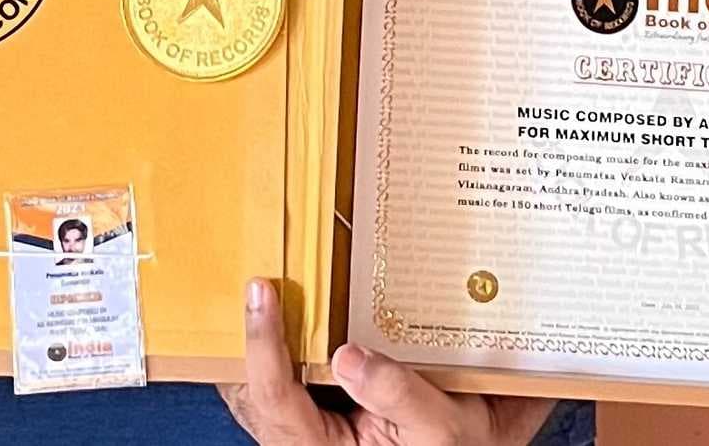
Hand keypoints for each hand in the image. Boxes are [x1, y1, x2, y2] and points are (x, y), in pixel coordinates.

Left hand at [220, 278, 553, 445]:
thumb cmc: (456, 443)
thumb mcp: (440, 423)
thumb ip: (398, 393)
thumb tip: (347, 354)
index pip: (273, 394)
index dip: (262, 340)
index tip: (262, 291)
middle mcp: (302, 443)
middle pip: (252, 385)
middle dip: (253, 334)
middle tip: (259, 279)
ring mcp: (302, 433)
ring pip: (257, 384)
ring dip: (261, 340)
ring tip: (268, 292)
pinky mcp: (310, 420)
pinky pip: (277, 383)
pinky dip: (278, 348)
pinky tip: (290, 316)